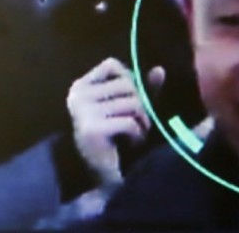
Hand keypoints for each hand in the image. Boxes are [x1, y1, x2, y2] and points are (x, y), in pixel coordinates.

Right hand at [66, 58, 164, 186]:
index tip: (129, 99)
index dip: (129, 79)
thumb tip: (160, 70)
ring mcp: (83, 111)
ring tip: (137, 133)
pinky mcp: (92, 129)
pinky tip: (132, 143)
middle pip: (127, 84)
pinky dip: (137, 134)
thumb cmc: (111, 139)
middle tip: (138, 123)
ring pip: (132, 103)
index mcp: (81, 86)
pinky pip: (130, 122)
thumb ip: (140, 90)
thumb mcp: (125, 110)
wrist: (96, 175)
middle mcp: (79, 95)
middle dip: (140, 104)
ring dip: (143, 121)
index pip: (111, 65)